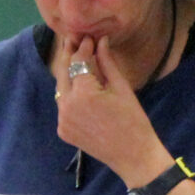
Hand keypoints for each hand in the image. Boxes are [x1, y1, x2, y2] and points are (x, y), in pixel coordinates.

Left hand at [55, 34, 171, 183]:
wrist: (132, 156)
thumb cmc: (133, 120)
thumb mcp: (122, 88)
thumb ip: (107, 63)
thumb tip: (100, 41)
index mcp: (83, 93)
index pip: (77, 62)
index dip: (83, 47)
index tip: (88, 38)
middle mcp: (66, 106)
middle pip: (62, 73)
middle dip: (68, 56)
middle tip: (73, 41)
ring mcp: (62, 120)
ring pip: (61, 90)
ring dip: (68, 76)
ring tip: (78, 63)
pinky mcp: (62, 131)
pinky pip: (63, 106)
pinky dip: (70, 96)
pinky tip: (81, 90)